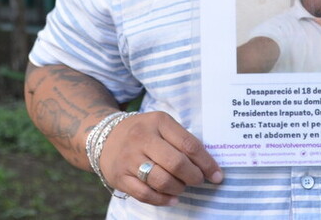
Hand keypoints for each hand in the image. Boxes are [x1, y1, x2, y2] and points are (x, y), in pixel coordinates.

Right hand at [100, 111, 222, 205]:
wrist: (103, 137)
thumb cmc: (143, 132)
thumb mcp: (161, 124)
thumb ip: (181, 139)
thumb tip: (207, 164)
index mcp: (158, 122)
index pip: (189, 144)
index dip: (206, 162)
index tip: (217, 175)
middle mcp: (143, 138)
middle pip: (176, 163)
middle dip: (194, 176)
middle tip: (198, 180)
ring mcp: (129, 159)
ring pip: (161, 180)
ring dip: (178, 188)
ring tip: (182, 186)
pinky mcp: (120, 177)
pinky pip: (145, 194)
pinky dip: (162, 200)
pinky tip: (172, 198)